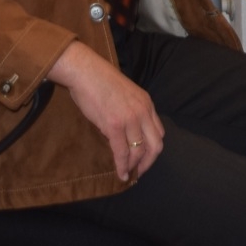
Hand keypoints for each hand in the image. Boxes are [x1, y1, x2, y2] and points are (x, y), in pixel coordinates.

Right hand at [47, 40, 163, 181]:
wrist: (86, 71)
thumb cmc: (100, 81)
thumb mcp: (126, 94)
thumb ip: (131, 111)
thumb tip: (126, 132)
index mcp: (147, 103)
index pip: (159, 132)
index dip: (153, 149)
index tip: (145, 158)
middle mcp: (143, 112)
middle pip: (155, 145)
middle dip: (148, 162)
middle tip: (139, 172)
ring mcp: (130, 119)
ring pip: (139, 151)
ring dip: (134, 167)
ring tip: (127, 174)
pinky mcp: (115, 126)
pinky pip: (121, 152)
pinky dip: (122, 166)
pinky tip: (120, 174)